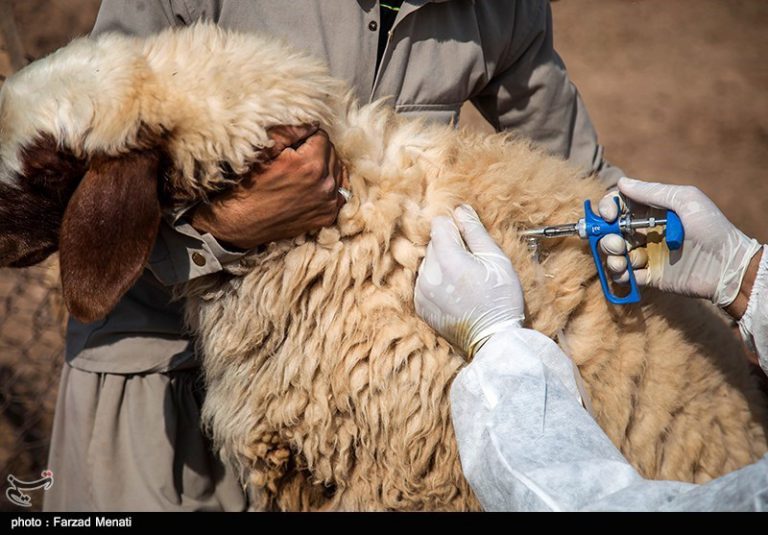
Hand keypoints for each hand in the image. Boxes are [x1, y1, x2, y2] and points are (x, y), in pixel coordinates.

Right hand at [191, 125, 348, 249]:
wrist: (241, 222)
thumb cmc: (248, 184)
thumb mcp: (264, 150)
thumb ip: (291, 131)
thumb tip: (312, 121)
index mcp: (310, 164)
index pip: (322, 136)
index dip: (306, 137)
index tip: (293, 145)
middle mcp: (325, 184)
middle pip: (332, 152)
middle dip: (317, 150)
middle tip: (296, 157)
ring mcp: (329, 202)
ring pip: (337, 170)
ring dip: (324, 167)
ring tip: (303, 171)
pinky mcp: (328, 216)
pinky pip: (339, 192)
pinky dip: (329, 185)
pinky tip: (314, 186)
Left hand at [414, 204, 524, 357]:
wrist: (493, 340)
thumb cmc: (501, 299)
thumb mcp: (496, 259)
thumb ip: (475, 231)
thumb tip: (460, 209)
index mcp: (447, 259)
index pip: (438, 224)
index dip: (455, 227)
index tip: (469, 240)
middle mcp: (428, 274)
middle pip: (433, 243)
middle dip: (450, 246)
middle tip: (472, 264)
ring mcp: (421, 291)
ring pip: (428, 262)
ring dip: (442, 265)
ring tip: (465, 282)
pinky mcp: (420, 306)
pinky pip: (424, 282)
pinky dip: (437, 283)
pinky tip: (456, 293)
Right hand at [598, 177, 761, 309]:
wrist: (728, 266)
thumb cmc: (712, 228)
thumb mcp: (686, 201)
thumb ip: (653, 192)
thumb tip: (622, 182)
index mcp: (652, 212)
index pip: (620, 205)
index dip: (608, 208)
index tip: (608, 216)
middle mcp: (646, 232)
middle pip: (611, 231)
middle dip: (606, 236)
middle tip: (616, 243)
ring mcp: (647, 255)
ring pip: (615, 254)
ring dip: (611, 256)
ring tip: (621, 261)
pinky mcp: (650, 276)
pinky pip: (625, 276)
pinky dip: (620, 274)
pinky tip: (627, 273)